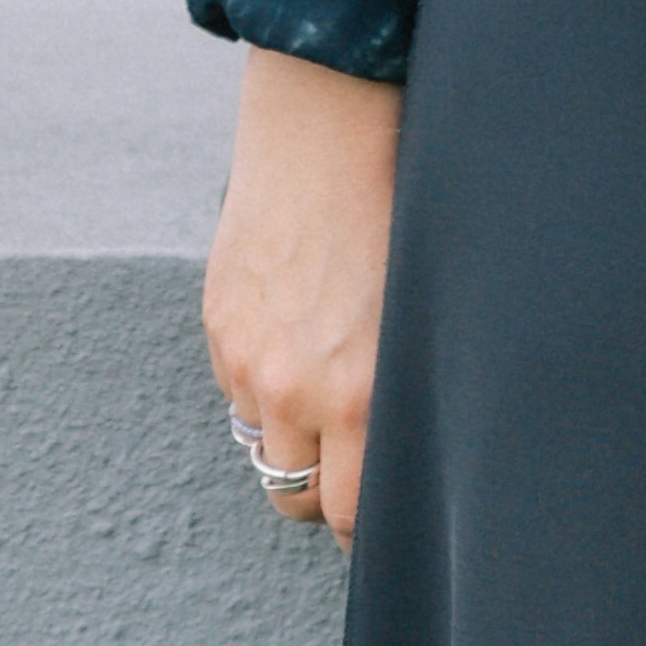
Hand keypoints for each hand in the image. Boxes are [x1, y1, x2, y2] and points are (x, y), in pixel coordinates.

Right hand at [205, 51, 397, 549]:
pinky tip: (302, 339)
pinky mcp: (220, 328)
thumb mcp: (426, 307)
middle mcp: (297, 390)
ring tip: (333, 399)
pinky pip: (240, 394)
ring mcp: (249, 361)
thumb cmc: (404, 202)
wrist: (329, 121)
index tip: (395, 512)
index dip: (371, 525)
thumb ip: (406, 383)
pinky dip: (265, 388)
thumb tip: (421, 443)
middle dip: (331, 494)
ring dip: (294, 442)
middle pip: (302, 499)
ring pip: (266, 450)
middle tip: (362, 464)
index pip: (354, 517)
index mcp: (363, 392)